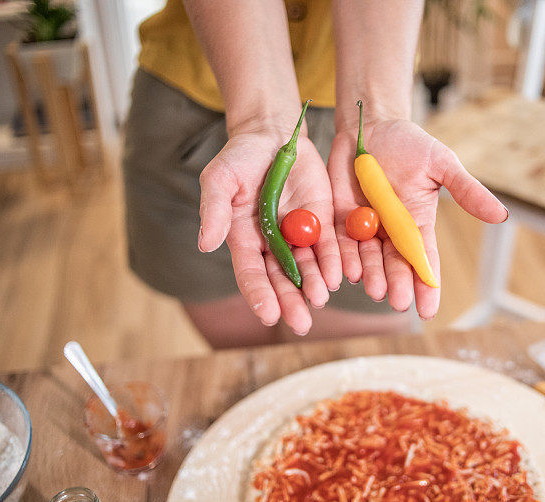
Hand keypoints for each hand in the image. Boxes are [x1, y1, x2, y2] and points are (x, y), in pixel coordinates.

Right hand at [198, 128, 341, 334]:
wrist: (273, 134)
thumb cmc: (240, 157)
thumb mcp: (220, 179)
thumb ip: (214, 210)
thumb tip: (205, 244)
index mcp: (244, 239)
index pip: (251, 274)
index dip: (260, 295)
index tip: (269, 316)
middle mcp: (272, 244)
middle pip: (282, 279)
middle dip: (291, 301)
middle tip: (300, 323)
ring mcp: (298, 235)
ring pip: (308, 268)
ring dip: (314, 285)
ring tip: (320, 299)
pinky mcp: (322, 222)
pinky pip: (329, 246)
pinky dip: (333, 261)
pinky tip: (339, 276)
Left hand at [328, 118, 507, 319]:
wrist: (370, 126)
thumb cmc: (410, 144)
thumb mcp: (442, 164)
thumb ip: (466, 191)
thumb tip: (502, 215)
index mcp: (418, 223)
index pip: (425, 259)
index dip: (427, 286)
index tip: (428, 311)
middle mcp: (391, 232)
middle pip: (395, 264)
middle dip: (398, 284)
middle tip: (399, 303)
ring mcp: (364, 228)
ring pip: (368, 259)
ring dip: (372, 276)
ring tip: (375, 290)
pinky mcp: (339, 219)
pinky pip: (341, 244)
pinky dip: (344, 259)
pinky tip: (347, 272)